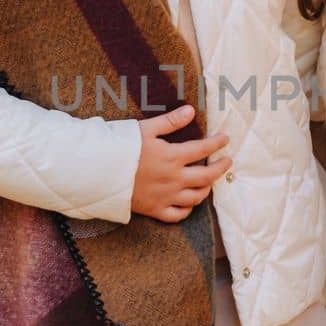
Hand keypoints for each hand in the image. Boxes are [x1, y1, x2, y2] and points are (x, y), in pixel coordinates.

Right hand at [131, 103, 230, 222]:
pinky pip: (177, 214)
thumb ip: (170, 121)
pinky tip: (189, 203)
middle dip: (220, 168)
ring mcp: (165, 196)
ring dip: (207, 189)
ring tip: (210, 181)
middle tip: (227, 161)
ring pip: (195, 197)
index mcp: (173, 157)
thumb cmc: (120, 146)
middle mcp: (174, 179)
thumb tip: (191, 110)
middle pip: (206, 176)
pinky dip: (187, 210)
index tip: (225, 139)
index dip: (217, 143)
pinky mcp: (154, 209)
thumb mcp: (145, 129)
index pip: (203, 149)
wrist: (98, 172)